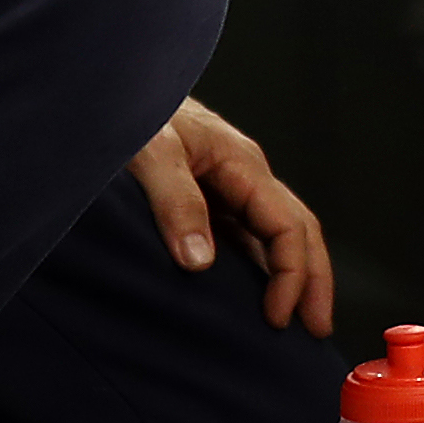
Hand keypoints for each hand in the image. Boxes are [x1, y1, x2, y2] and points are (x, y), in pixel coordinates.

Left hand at [129, 95, 333, 335]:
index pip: (288, 226)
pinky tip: (253, 297)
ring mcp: (226, 188)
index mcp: (242, 164)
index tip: (277, 317)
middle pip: (297, 232)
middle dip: (313, 282)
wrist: (106, 92)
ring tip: (294, 322)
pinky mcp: (206, 200)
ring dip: (290, 279)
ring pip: (273, 238)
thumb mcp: (149, 152)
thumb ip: (175, 201)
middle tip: (317, 330)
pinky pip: (243, 239)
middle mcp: (243, 177)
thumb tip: (200, 261)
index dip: (291, 274)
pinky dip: (257, 270)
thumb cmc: (130, 111)